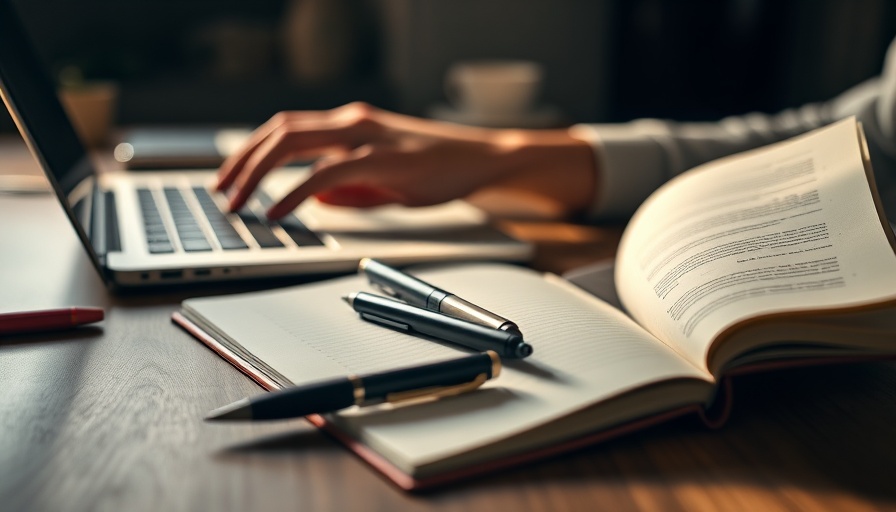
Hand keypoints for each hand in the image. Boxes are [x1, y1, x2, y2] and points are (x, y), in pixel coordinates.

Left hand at [216, 102, 596, 218]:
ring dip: (256, 172)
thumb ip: (349, 189)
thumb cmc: (440, 169)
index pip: (286, 129)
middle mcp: (352, 121)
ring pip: (292, 142)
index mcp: (351, 124)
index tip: (232, 177)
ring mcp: (365, 135)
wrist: (484, 159)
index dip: (251, 151)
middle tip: (221, 191)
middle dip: (241, 160)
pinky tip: (278, 210)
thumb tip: (314, 199)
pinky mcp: (381, 157)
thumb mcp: (385, 181)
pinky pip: (325, 172)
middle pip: (279, 130)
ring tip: (238, 201)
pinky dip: (293, 191)